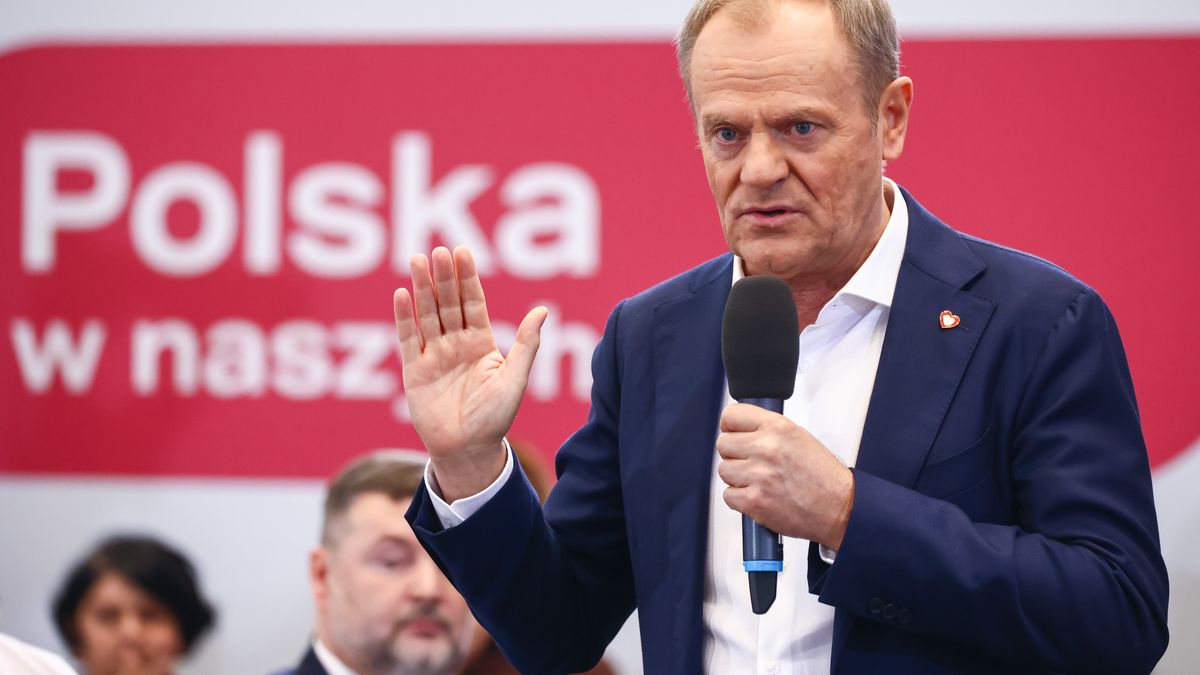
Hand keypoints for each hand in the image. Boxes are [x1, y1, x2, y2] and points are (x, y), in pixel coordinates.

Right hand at [393, 246, 547, 500]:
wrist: (468, 451)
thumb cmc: (496, 418)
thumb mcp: (515, 380)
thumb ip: (526, 345)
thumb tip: (542, 310)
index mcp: (481, 343)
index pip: (473, 303)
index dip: (468, 279)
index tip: (463, 253)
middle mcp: (456, 344)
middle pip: (448, 303)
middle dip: (444, 278)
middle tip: (439, 251)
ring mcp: (434, 356)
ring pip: (427, 315)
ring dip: (422, 289)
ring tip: (417, 261)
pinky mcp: (414, 371)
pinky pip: (408, 340)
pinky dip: (404, 318)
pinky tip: (402, 294)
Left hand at [716, 403, 854, 550]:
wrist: (840, 508)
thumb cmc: (823, 476)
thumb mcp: (799, 437)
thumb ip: (768, 430)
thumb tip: (741, 429)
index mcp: (778, 428)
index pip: (731, 416)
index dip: (730, 426)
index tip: (733, 433)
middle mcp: (767, 448)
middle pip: (723, 444)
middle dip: (734, 454)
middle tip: (750, 462)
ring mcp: (759, 475)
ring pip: (724, 470)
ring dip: (737, 477)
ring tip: (759, 481)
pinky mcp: (754, 501)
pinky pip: (728, 495)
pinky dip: (740, 499)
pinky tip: (758, 496)